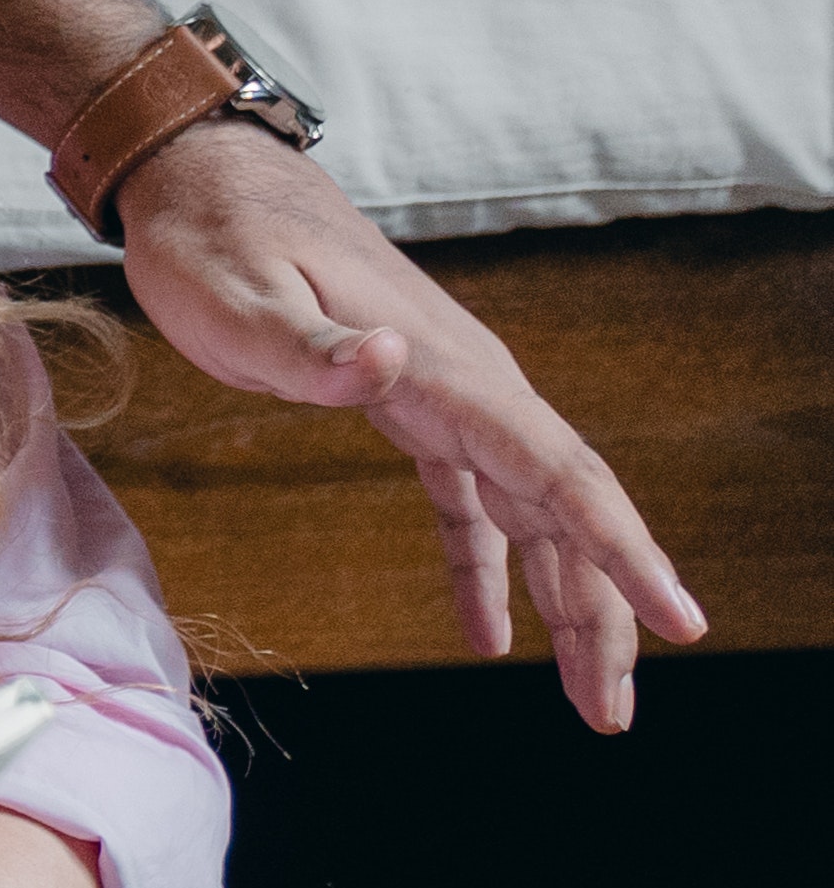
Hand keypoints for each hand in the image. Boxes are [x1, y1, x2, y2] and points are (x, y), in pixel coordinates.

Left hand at [110, 117, 704, 727]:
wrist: (205, 176)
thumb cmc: (212, 235)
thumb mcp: (236, 294)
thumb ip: (309, 343)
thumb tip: (387, 364)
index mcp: (445, 366)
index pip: (557, 472)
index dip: (623, 549)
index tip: (681, 621)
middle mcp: (467, 383)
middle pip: (564, 509)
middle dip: (606, 608)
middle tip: (613, 712)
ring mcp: (446, 395)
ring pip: (532, 515)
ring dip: (566, 602)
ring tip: (590, 698)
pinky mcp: (411, 406)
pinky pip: (472, 503)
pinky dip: (488, 571)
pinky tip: (488, 636)